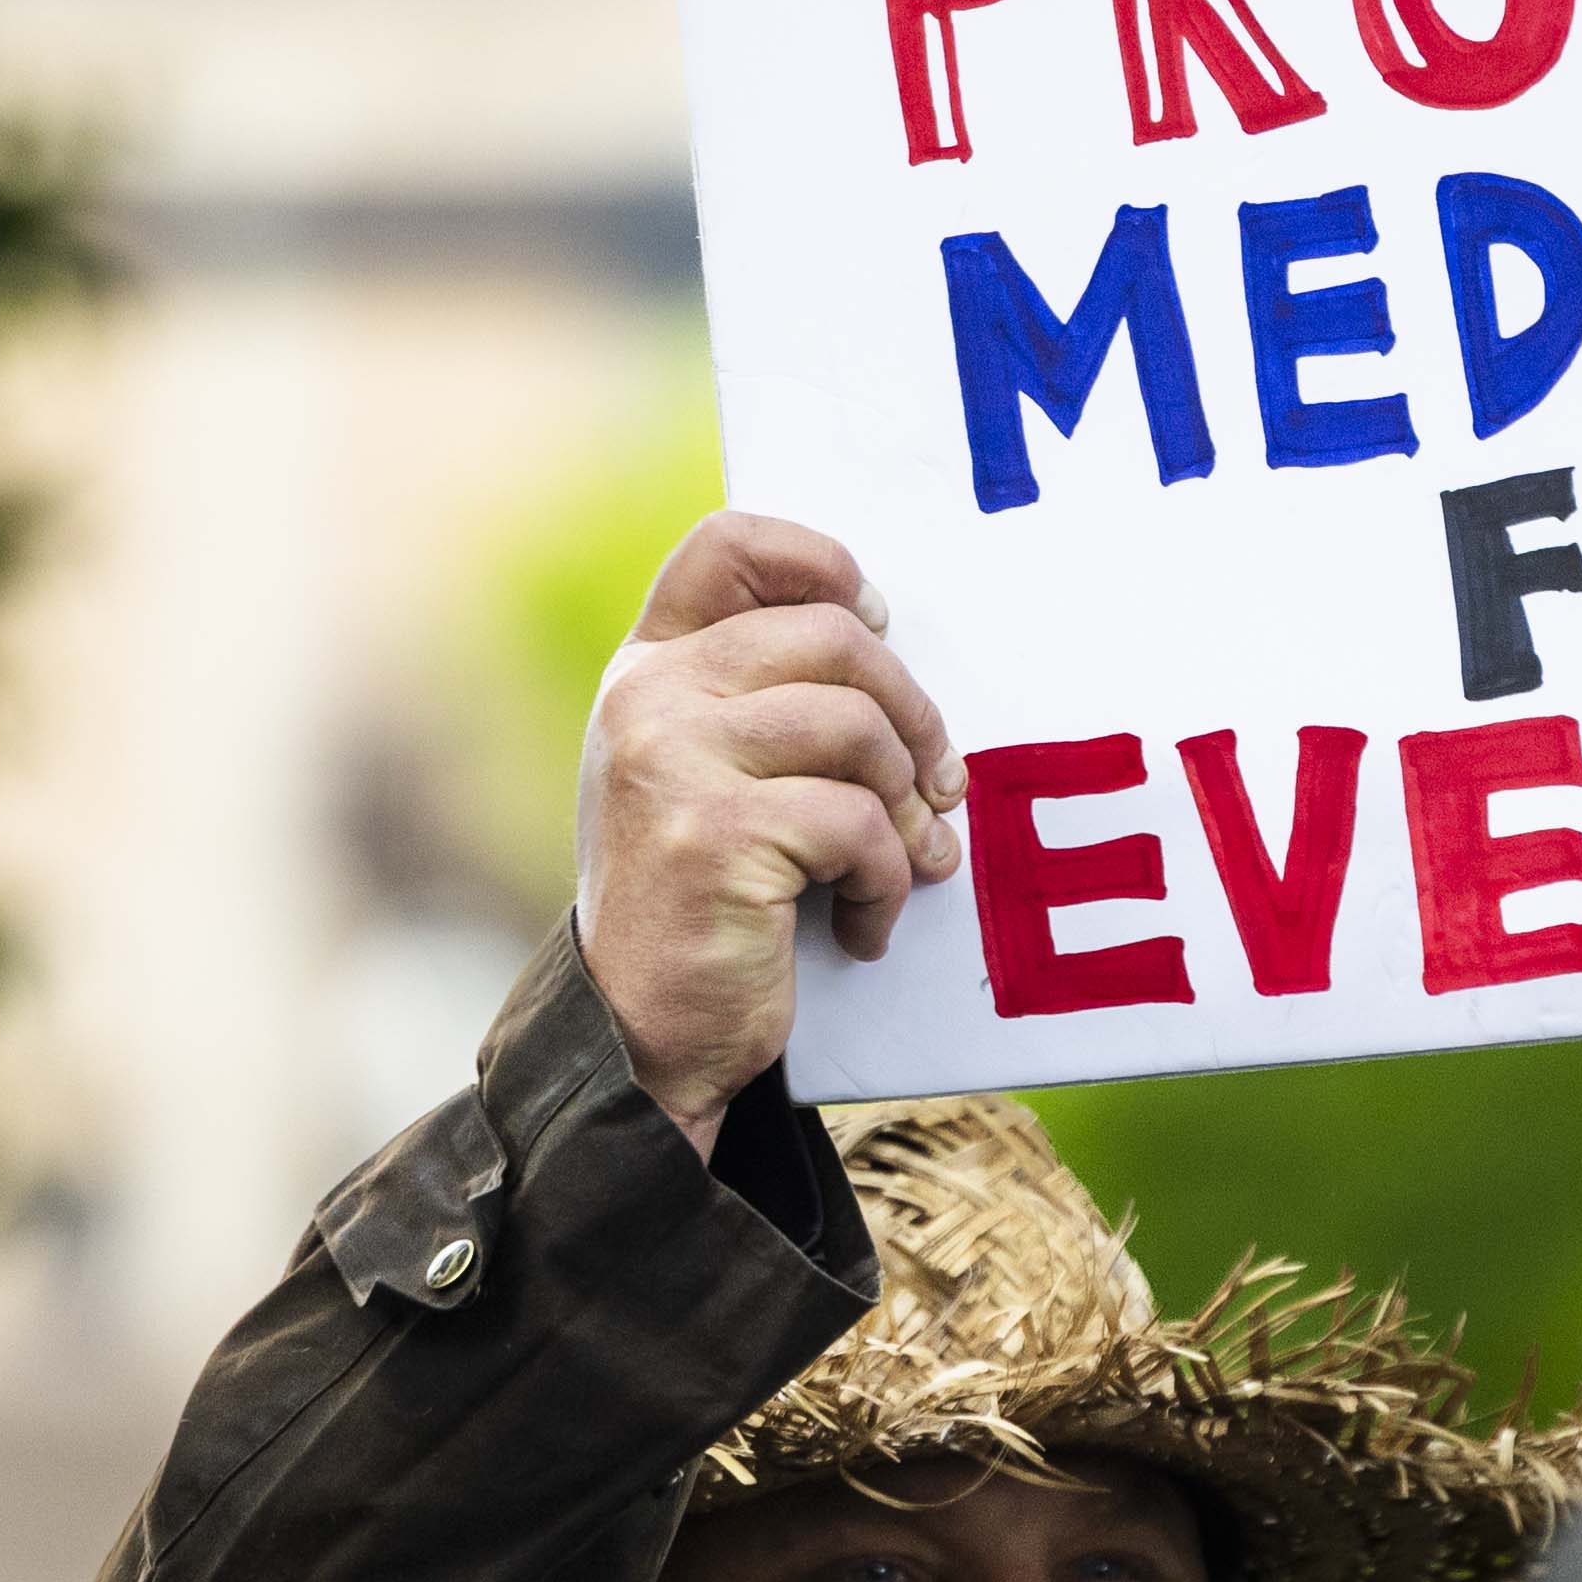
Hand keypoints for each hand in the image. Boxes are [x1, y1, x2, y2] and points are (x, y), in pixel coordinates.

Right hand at [573, 513, 965, 1157]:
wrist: (642, 1036)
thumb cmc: (704, 905)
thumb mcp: (711, 780)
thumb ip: (767, 703)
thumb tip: (891, 645)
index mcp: (647, 669)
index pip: (729, 545)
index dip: (824, 564)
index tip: (878, 624)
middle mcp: (647, 699)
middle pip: (833, 636)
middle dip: (913, 714)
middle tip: (939, 786)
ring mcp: (671, 760)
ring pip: (857, 729)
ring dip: (907, 808)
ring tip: (905, 864)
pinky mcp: (714, 834)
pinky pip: (858, 824)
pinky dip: (885, 882)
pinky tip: (863, 926)